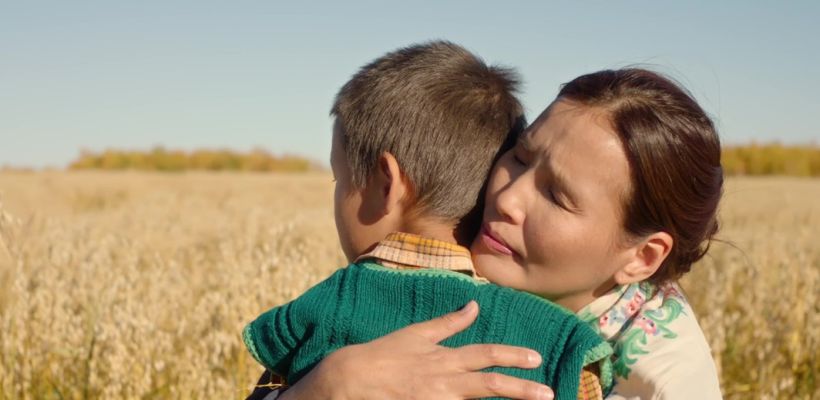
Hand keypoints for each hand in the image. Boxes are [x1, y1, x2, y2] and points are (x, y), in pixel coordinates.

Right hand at [280, 301, 554, 399]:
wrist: (350, 380)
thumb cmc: (384, 355)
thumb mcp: (417, 334)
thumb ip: (449, 323)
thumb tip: (474, 306)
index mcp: (445, 359)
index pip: (486, 356)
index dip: (514, 357)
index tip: (538, 359)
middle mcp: (445, 382)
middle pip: (490, 386)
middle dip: (522, 390)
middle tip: (549, 394)